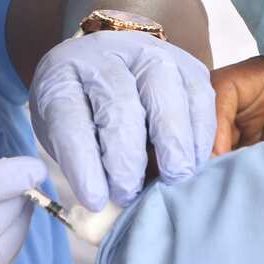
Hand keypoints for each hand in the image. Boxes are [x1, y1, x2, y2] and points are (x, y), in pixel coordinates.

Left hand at [29, 31, 214, 209]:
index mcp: (62, 75)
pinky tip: (195, 160)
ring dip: (172, 141)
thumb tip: (106, 211)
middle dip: (126, 155)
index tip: (95, 200)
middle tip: (130, 193)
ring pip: (164, 91)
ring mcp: (147, 52)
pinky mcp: (184, 62)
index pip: (69, 117)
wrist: (105, 65)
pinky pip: (199, 93)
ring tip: (174, 178)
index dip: (82, 162)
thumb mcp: (64, 134)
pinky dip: (200, 130)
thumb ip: (82, 164)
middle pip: (118, 103)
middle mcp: (104, 55)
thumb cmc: (83, 111)